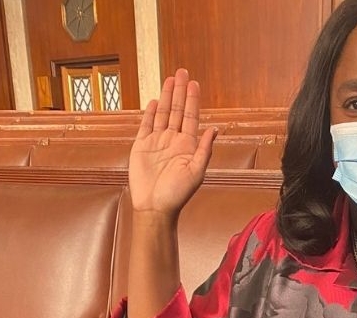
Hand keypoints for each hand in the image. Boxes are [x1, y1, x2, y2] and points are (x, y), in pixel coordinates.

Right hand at [130, 69, 216, 216]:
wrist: (155, 206)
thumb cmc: (178, 193)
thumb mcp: (196, 171)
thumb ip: (204, 149)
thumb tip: (215, 129)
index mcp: (188, 146)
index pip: (190, 117)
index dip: (192, 100)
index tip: (194, 83)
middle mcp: (173, 141)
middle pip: (176, 110)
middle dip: (179, 91)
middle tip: (181, 71)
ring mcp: (157, 142)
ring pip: (162, 114)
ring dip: (166, 97)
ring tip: (169, 80)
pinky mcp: (141, 146)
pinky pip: (146, 126)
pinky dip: (150, 113)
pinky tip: (155, 101)